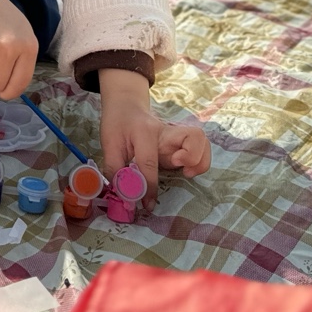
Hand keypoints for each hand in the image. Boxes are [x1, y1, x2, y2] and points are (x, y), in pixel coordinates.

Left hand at [98, 68, 211, 207]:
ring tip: (185, 172)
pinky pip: (201, 147)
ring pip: (202, 141)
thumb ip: (114, 168)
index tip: (147, 205)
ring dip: (200, 161)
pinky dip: (200, 161)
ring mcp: (177, 135)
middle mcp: (166, 131)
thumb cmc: (117, 124)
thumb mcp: (108, 144)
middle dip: (192, 159)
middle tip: (180, 170)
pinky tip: (187, 169)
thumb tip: (121, 194)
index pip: (149, 161)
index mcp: (144, 131)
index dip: (148, 187)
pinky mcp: (182, 140)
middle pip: (194, 137)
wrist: (126, 106)